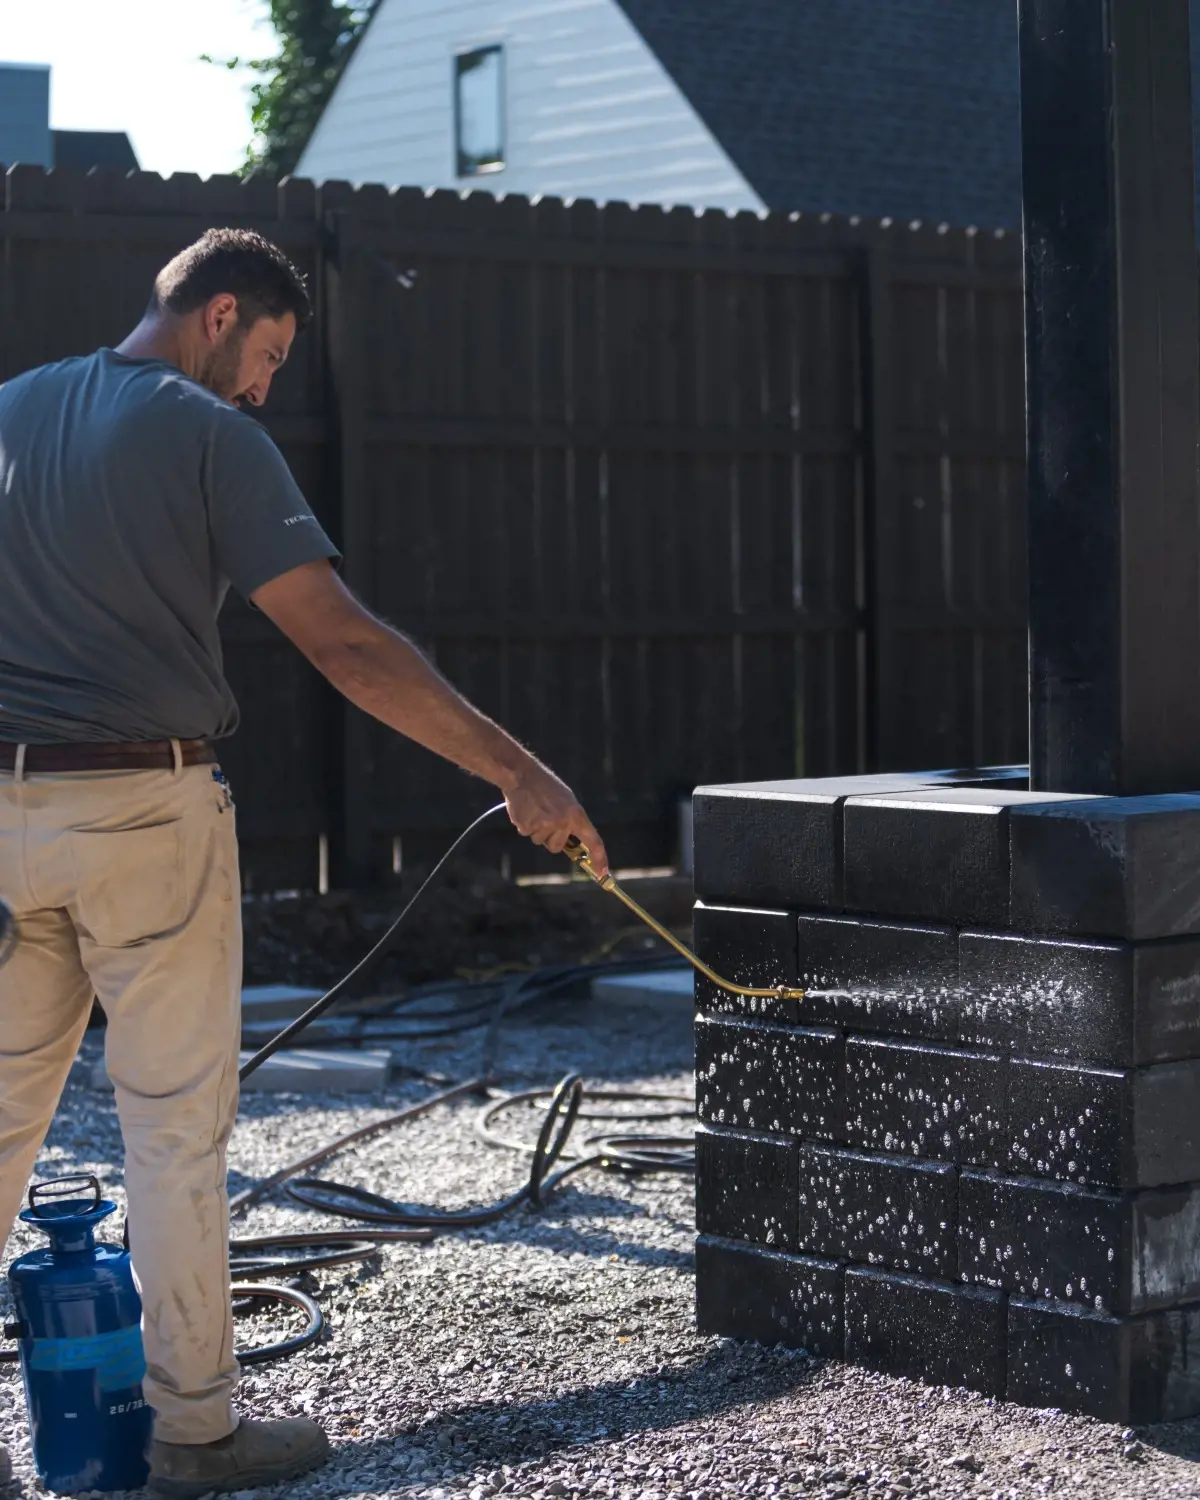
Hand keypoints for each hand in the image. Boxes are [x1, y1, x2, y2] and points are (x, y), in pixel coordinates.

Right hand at [503, 760, 609, 876]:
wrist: (522, 774)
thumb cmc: (546, 787)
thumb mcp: (567, 801)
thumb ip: (572, 821)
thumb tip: (571, 843)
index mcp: (577, 815)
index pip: (593, 841)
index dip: (599, 858)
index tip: (603, 872)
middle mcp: (562, 822)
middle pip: (556, 847)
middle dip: (551, 838)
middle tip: (546, 818)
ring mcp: (544, 825)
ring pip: (540, 841)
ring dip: (537, 830)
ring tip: (535, 809)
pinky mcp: (527, 826)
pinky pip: (526, 834)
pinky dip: (525, 824)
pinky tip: (525, 809)